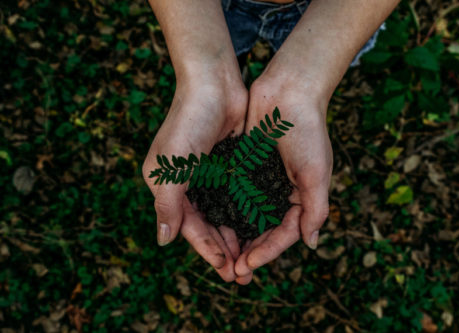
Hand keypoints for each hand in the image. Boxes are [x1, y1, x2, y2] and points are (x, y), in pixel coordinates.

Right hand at [142, 77, 247, 281]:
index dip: (207, 250)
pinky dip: (246, 214)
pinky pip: (238, 197)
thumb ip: (167, 205)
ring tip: (252, 259)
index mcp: (169, 186)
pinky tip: (259, 229)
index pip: (189, 227)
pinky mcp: (229, 165)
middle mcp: (188, 184)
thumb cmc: (188, 122)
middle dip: (224, 250)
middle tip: (242, 274)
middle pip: (208, 225)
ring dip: (237, 236)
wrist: (214, 84)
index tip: (225, 270)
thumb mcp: (171, 166)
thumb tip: (163, 241)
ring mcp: (210, 175)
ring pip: (225, 215)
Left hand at [234, 73, 332, 284]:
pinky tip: (212, 223)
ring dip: (235, 236)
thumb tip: (311, 244)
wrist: (288, 91)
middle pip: (263, 230)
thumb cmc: (307, 131)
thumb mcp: (316, 172)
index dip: (267, 252)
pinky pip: (234, 194)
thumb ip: (315, 209)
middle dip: (249, 251)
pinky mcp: (245, 166)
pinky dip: (225, 210)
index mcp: (301, 197)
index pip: (284, 234)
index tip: (248, 265)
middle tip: (232, 272)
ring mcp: (261, 180)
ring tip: (220, 256)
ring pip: (246, 216)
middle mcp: (280, 192)